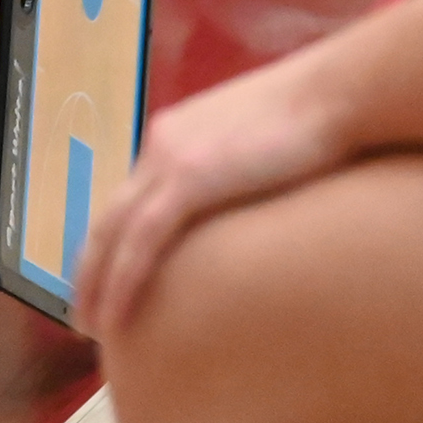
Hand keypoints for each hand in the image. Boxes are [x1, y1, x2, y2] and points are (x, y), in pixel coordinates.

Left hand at [74, 54, 346, 337]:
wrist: (339, 93)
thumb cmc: (322, 117)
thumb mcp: (265, 146)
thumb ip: (242, 174)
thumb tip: (250, 208)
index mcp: (176, 134)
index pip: (133, 196)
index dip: (115, 241)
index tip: (110, 277)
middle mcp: (161, 144)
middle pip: (109, 216)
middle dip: (90, 268)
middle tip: (83, 315)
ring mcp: (171, 159)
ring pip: (113, 233)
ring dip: (94, 284)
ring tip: (89, 329)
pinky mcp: (189, 179)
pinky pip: (141, 242)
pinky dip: (121, 283)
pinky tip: (113, 320)